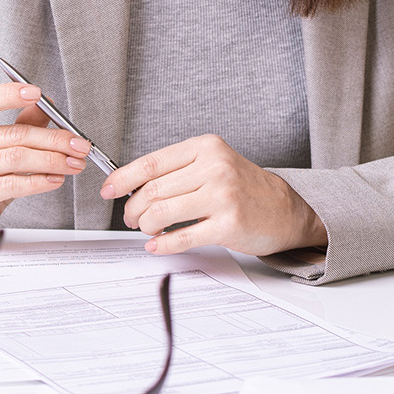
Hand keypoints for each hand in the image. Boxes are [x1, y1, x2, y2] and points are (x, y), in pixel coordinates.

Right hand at [0, 81, 88, 244]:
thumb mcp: (1, 146)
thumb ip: (23, 123)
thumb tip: (47, 104)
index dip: (10, 94)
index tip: (37, 93)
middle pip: (14, 134)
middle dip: (54, 139)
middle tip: (78, 145)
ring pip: (16, 159)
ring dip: (52, 161)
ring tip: (72, 164)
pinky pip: (12, 185)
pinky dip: (39, 182)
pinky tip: (54, 179)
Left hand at [101, 134, 327, 256]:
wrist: (284, 208)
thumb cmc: (243, 187)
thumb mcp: (212, 163)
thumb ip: (177, 170)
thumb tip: (131, 185)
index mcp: (205, 147)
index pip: (152, 163)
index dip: (123, 179)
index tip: (109, 190)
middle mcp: (214, 167)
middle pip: (153, 191)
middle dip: (133, 208)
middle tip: (130, 218)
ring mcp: (223, 196)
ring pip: (162, 213)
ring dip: (146, 226)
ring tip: (147, 230)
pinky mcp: (229, 225)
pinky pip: (183, 237)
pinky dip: (163, 245)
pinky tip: (156, 245)